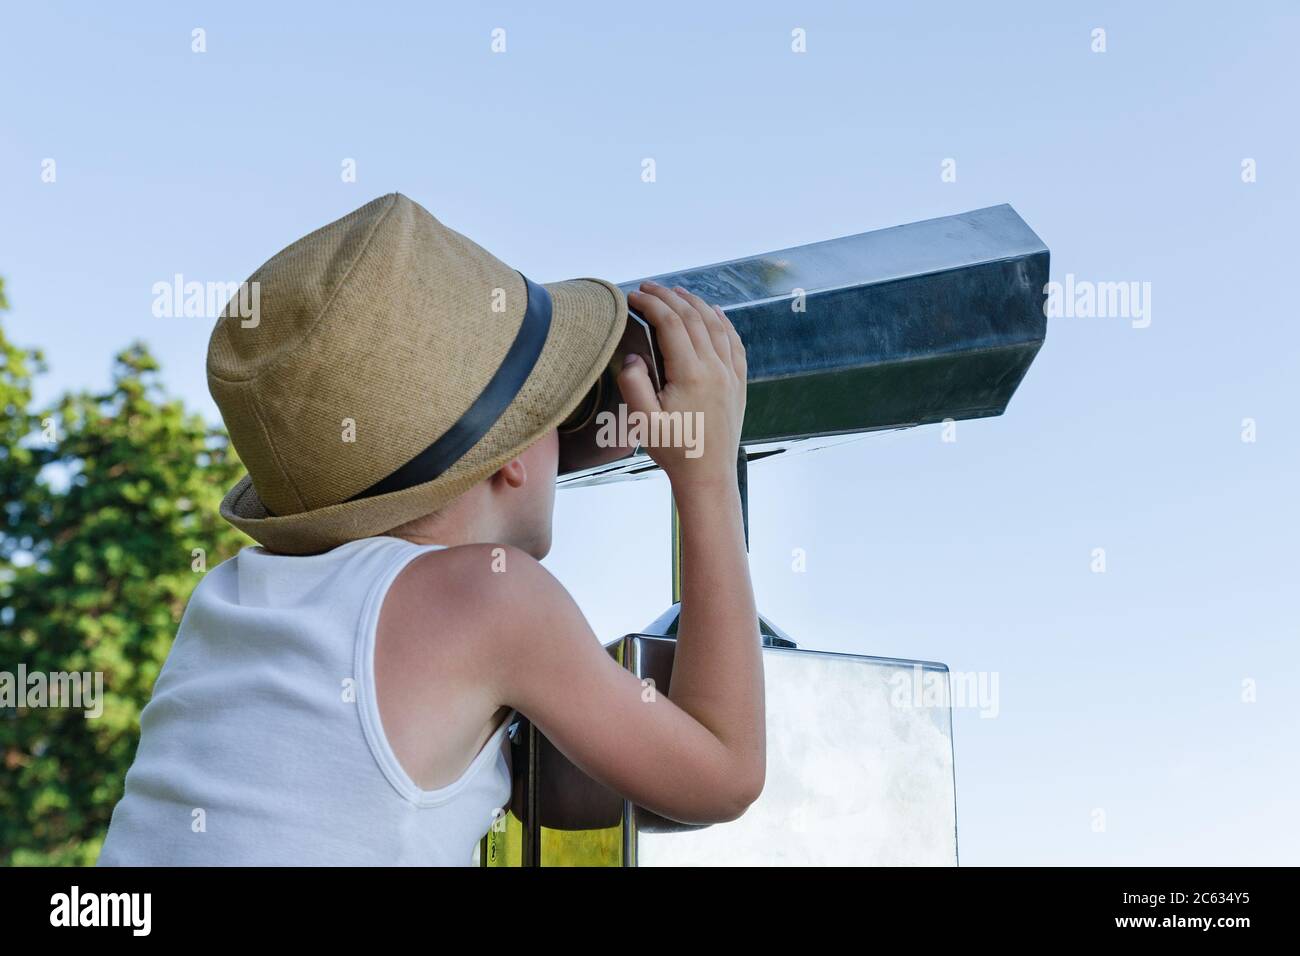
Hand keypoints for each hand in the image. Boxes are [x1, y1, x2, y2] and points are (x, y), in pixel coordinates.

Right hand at [617, 280, 746, 489]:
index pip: (671, 324)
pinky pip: (734, 342)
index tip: (633, 296)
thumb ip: (633, 384)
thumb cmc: (674, 450)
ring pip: (716, 325)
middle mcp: (715, 368)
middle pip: (693, 317)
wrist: (708, 476)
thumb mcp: (644, 422)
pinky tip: (714, 312)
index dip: (651, 304)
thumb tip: (634, 355)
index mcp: (690, 375)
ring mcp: (730, 374)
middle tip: (648, 287)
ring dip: (695, 303)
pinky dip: (723, 321)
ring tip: (676, 291)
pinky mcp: (739, 383)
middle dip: (669, 297)